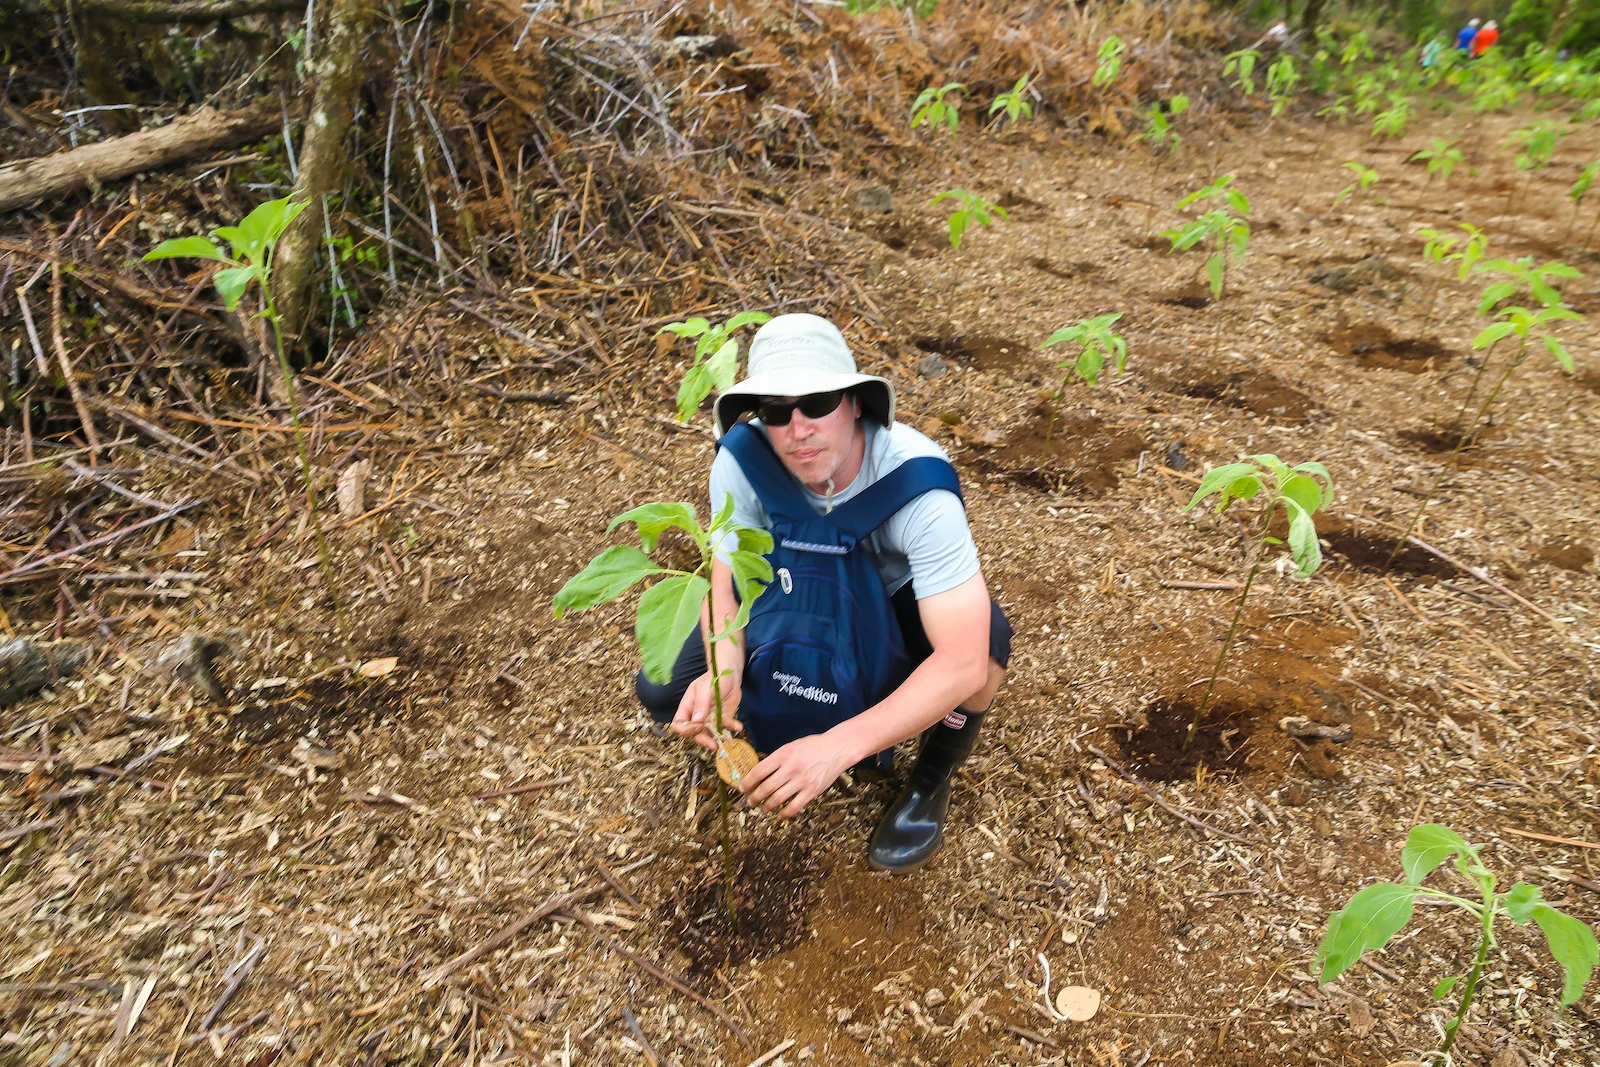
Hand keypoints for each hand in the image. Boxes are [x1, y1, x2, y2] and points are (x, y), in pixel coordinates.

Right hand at [671, 669, 742, 751]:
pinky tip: (738, 726)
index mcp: (687, 708)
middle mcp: (697, 716)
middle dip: (703, 740)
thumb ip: (700, 704)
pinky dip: (732, 728)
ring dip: (716, 739)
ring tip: (724, 741)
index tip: (697, 727)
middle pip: (694, 734)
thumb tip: (696, 720)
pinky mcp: (723, 719)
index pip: (679, 724)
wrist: (729, 675)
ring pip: (709, 734)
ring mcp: (710, 719)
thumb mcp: (705, 688)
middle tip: (713, 744)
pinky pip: (726, 727)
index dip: (686, 730)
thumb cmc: (713, 679)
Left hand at [739, 732, 853, 817]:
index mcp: (783, 755)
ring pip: (777, 799)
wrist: (836, 748)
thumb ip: (776, 760)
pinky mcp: (812, 791)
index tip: (743, 788)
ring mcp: (802, 781)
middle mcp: (791, 768)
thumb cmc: (811, 746)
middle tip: (750, 802)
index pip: (758, 772)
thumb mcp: (790, 747)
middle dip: (754, 798)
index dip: (747, 782)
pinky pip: (793, 807)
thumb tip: (758, 774)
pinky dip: (784, 813)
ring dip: (766, 806)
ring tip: (764, 807)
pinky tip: (780, 814)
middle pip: (765, 788)